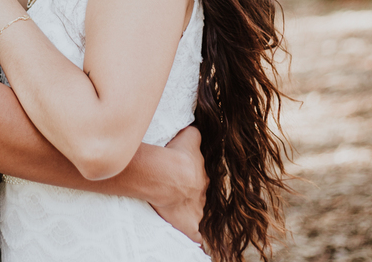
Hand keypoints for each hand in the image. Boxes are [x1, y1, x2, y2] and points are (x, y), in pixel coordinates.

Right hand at [149, 126, 206, 244]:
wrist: (169, 174)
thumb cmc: (178, 154)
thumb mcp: (189, 136)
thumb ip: (195, 134)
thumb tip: (197, 130)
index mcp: (202, 176)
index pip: (200, 178)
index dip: (192, 177)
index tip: (185, 178)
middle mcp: (202, 194)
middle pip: (199, 195)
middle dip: (192, 195)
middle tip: (179, 193)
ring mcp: (197, 211)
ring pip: (198, 213)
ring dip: (191, 212)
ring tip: (181, 212)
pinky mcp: (189, 225)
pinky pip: (196, 235)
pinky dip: (197, 238)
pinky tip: (198, 241)